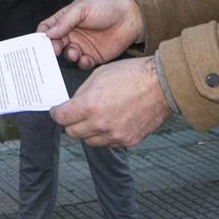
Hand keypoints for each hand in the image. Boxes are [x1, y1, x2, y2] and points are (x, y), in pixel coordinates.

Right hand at [38, 0, 142, 68]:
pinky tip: (85, 59)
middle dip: (53, 49)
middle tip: (55, 50)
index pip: (48, 29)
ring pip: (68, 55)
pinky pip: (83, 63)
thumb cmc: (107, 7)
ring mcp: (82, 46)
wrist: (131, 18)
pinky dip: (82, 63)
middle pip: (55, 44)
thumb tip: (48, 33)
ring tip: (75, 52)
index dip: (43, 35)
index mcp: (66, 20)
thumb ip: (64, 21)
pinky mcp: (93, 56)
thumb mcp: (82, 9)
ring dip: (69, 55)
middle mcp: (72, 34)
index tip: (42, 41)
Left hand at [49, 57, 171, 147]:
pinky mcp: (128, 141)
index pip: (61, 118)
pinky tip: (112, 121)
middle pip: (72, 133)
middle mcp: (100, 124)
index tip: (58, 111)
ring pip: (90, 141)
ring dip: (88, 131)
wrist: (162, 85)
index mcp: (90, 105)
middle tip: (75, 115)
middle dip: (70, 123)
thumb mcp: (99, 75)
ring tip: (97, 118)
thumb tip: (72, 104)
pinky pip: (108, 143)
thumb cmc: (132, 74)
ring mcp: (114, 135)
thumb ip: (82, 93)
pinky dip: (106, 135)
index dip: (57, 114)